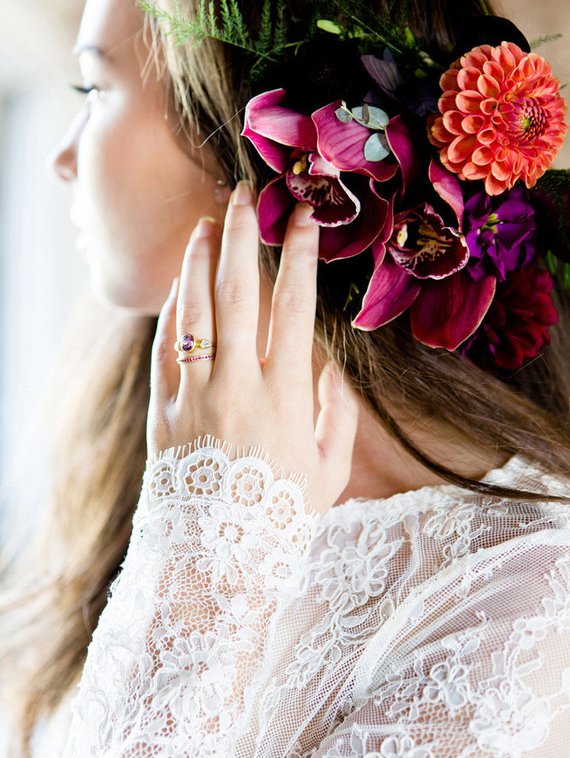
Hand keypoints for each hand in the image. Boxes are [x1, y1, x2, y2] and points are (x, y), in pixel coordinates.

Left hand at [147, 182, 358, 515]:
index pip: (294, 307)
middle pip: (238, 294)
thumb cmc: (281, 517)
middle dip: (243, 237)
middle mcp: (238, 386)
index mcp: (286, 397)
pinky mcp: (162, 412)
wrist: (217, 561)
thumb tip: (334, 366)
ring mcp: (194, 396)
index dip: (300, 256)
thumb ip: (337, 412)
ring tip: (207, 224)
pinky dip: (173, 310)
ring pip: (194, 312)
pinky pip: (166, 348)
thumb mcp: (329, 470)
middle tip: (245, 196)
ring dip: (201, 261)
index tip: (304, 217)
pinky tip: (180, 283)